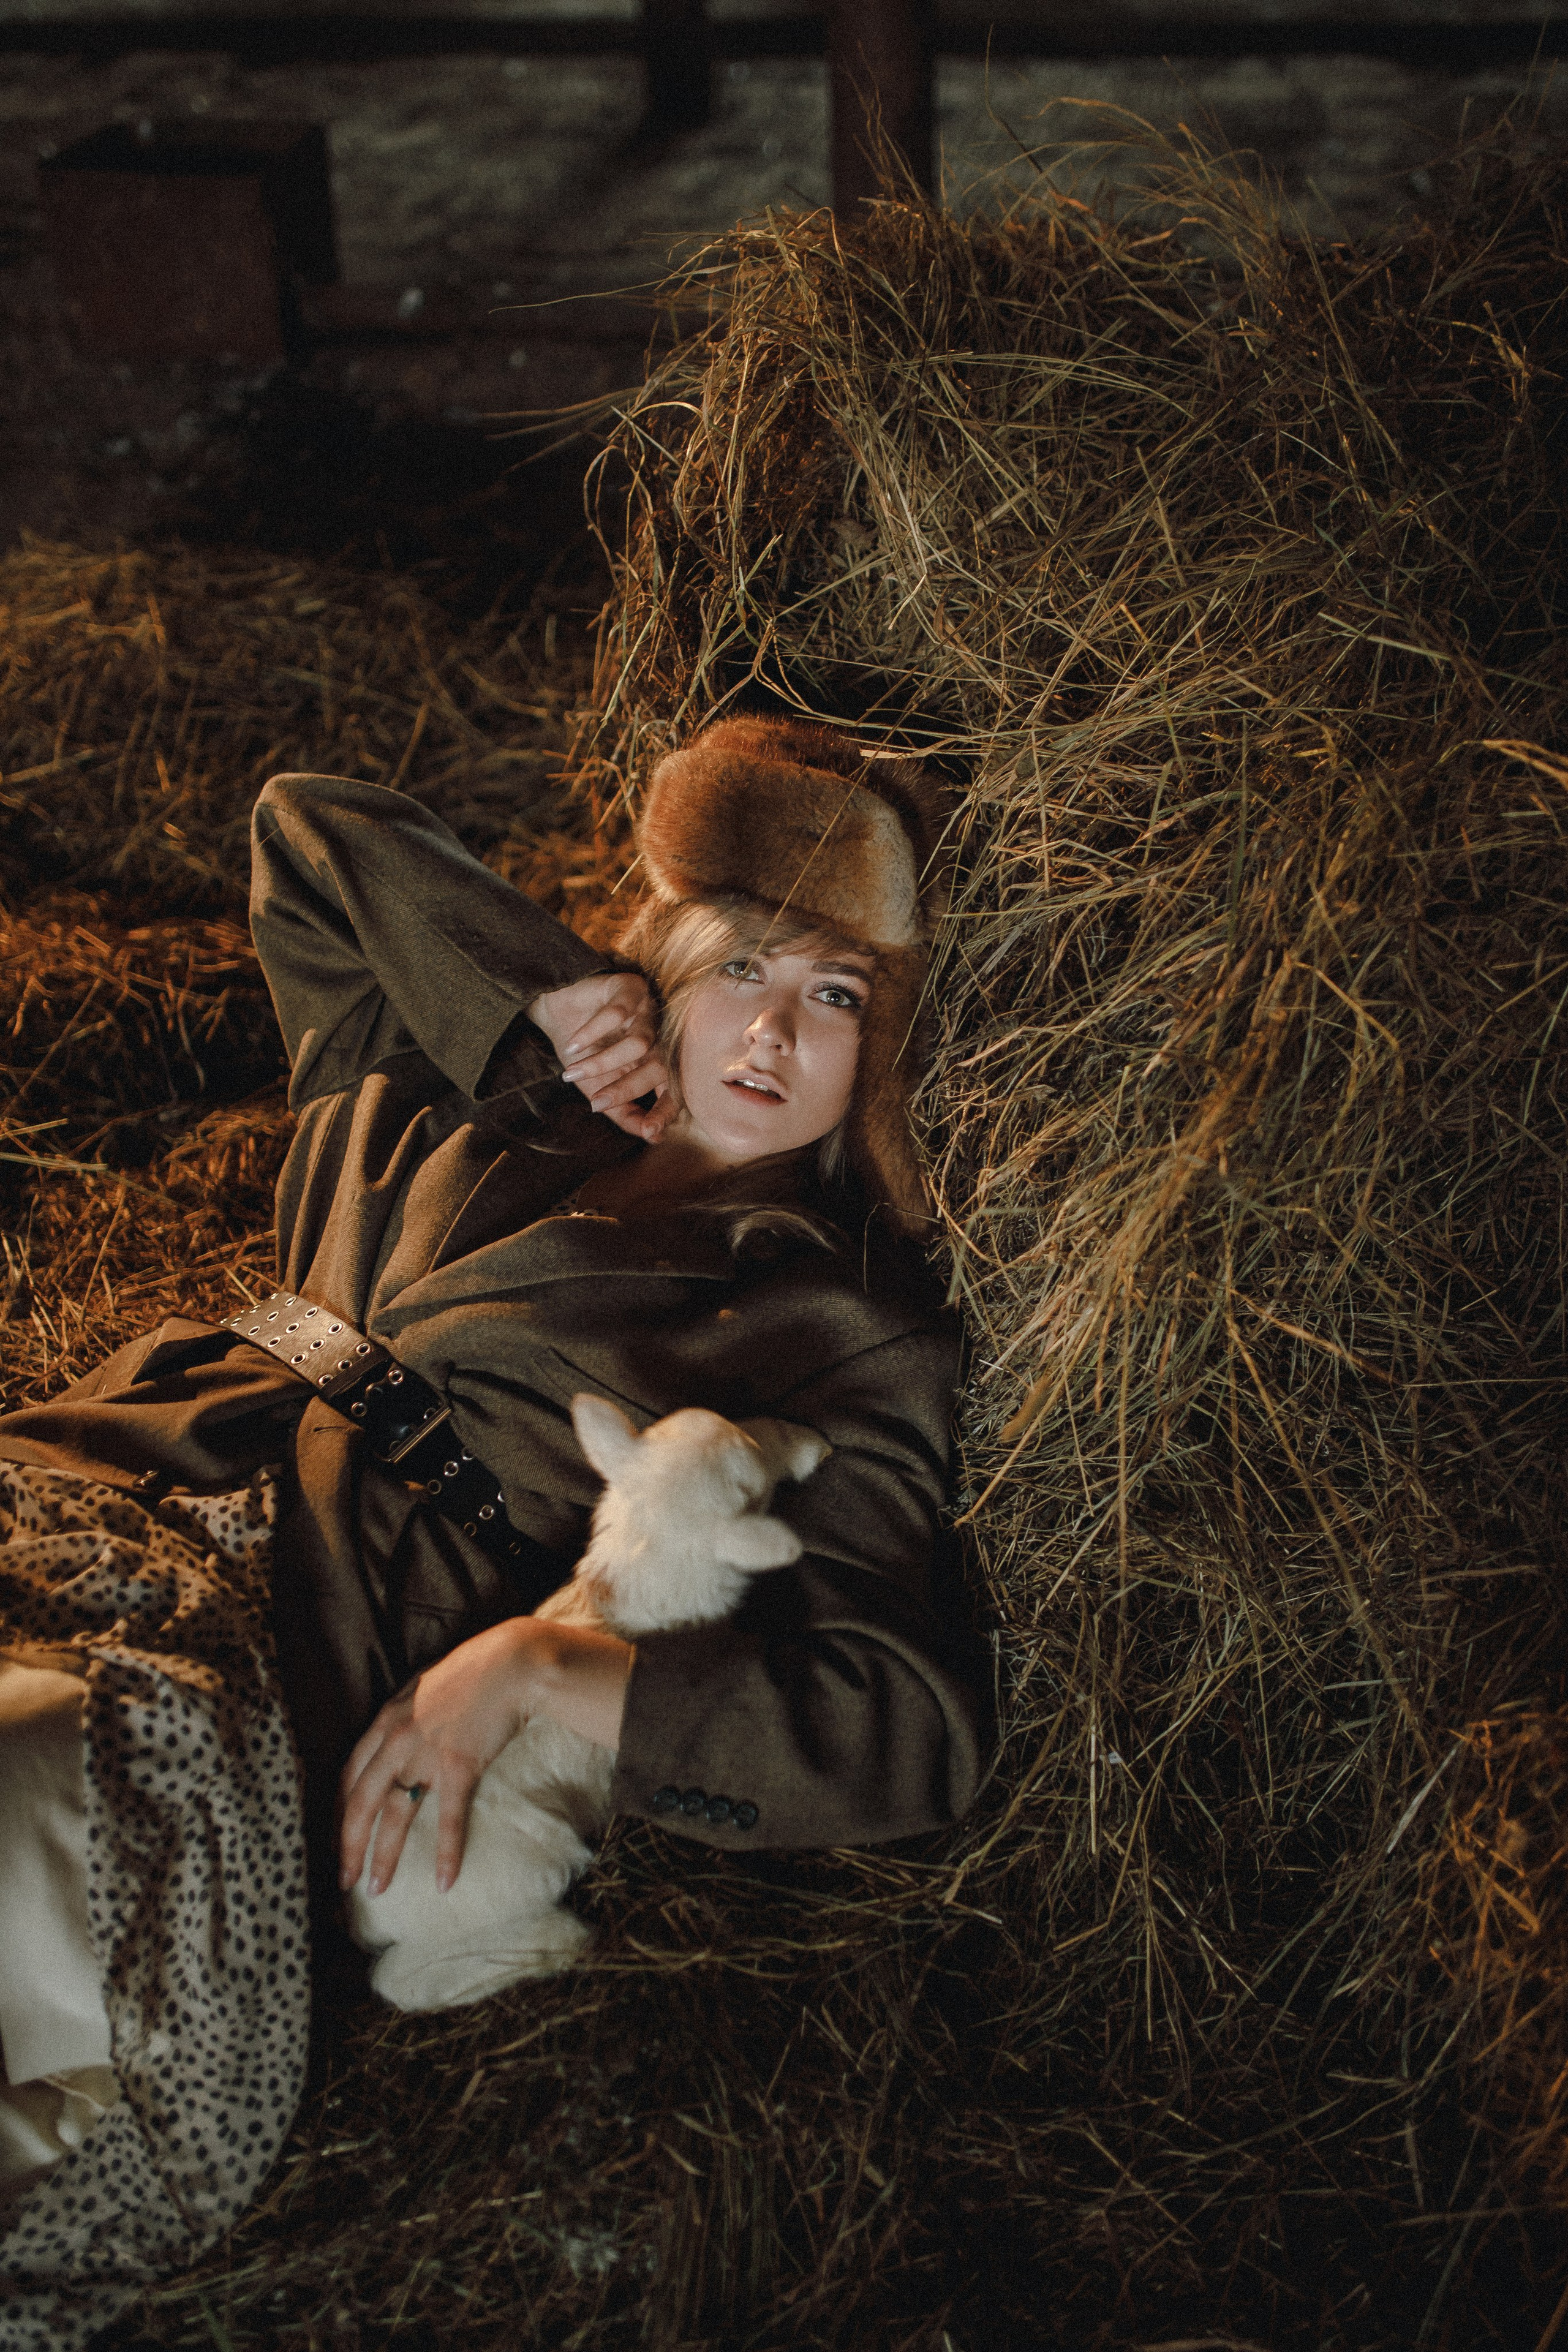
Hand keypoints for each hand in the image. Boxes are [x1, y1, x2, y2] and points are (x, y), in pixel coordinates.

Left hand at [337, 1616, 633, 1895]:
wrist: (511, 1663)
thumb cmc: (473, 1671)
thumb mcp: (423, 1688)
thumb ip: (405, 1715)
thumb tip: (397, 1737)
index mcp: (385, 1720)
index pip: (349, 1776)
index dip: (340, 1812)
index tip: (338, 1840)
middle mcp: (396, 1739)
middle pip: (361, 1803)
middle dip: (349, 1846)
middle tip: (344, 1880)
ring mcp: (426, 1753)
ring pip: (396, 1816)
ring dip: (384, 1857)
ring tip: (377, 1889)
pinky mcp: (459, 1765)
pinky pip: (447, 1818)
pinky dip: (446, 1853)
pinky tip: (444, 1881)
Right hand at [527, 970, 670, 1142]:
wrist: (557, 1011)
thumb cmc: (583, 1051)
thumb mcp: (600, 1088)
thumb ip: (625, 1113)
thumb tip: (652, 1137)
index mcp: (657, 1061)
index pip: (673, 1089)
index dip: (665, 1111)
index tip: (649, 1131)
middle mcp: (660, 1036)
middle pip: (658, 1067)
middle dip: (626, 1089)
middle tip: (598, 1103)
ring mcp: (648, 1011)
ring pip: (638, 1043)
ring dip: (601, 1063)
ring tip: (571, 1073)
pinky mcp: (630, 987)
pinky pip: (618, 1014)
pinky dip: (593, 1032)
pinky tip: (574, 1044)